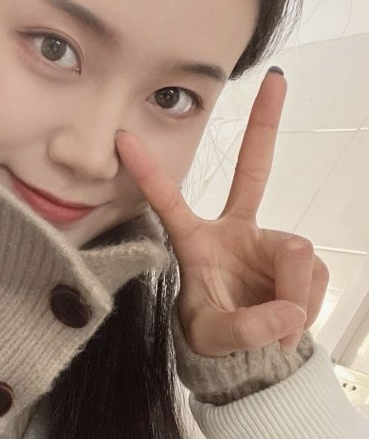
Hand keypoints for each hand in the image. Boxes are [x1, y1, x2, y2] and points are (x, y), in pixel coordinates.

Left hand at [114, 69, 328, 356]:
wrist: (249, 359)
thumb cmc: (214, 340)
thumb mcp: (214, 338)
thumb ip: (244, 329)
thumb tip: (288, 310)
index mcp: (196, 243)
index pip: (169, 203)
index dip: (148, 174)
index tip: (123, 137)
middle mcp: (234, 231)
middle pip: (254, 171)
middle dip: (265, 124)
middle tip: (278, 80)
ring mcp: (269, 242)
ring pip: (297, 254)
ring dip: (294, 298)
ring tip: (275, 329)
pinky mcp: (298, 259)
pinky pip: (314, 278)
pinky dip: (305, 307)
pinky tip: (289, 323)